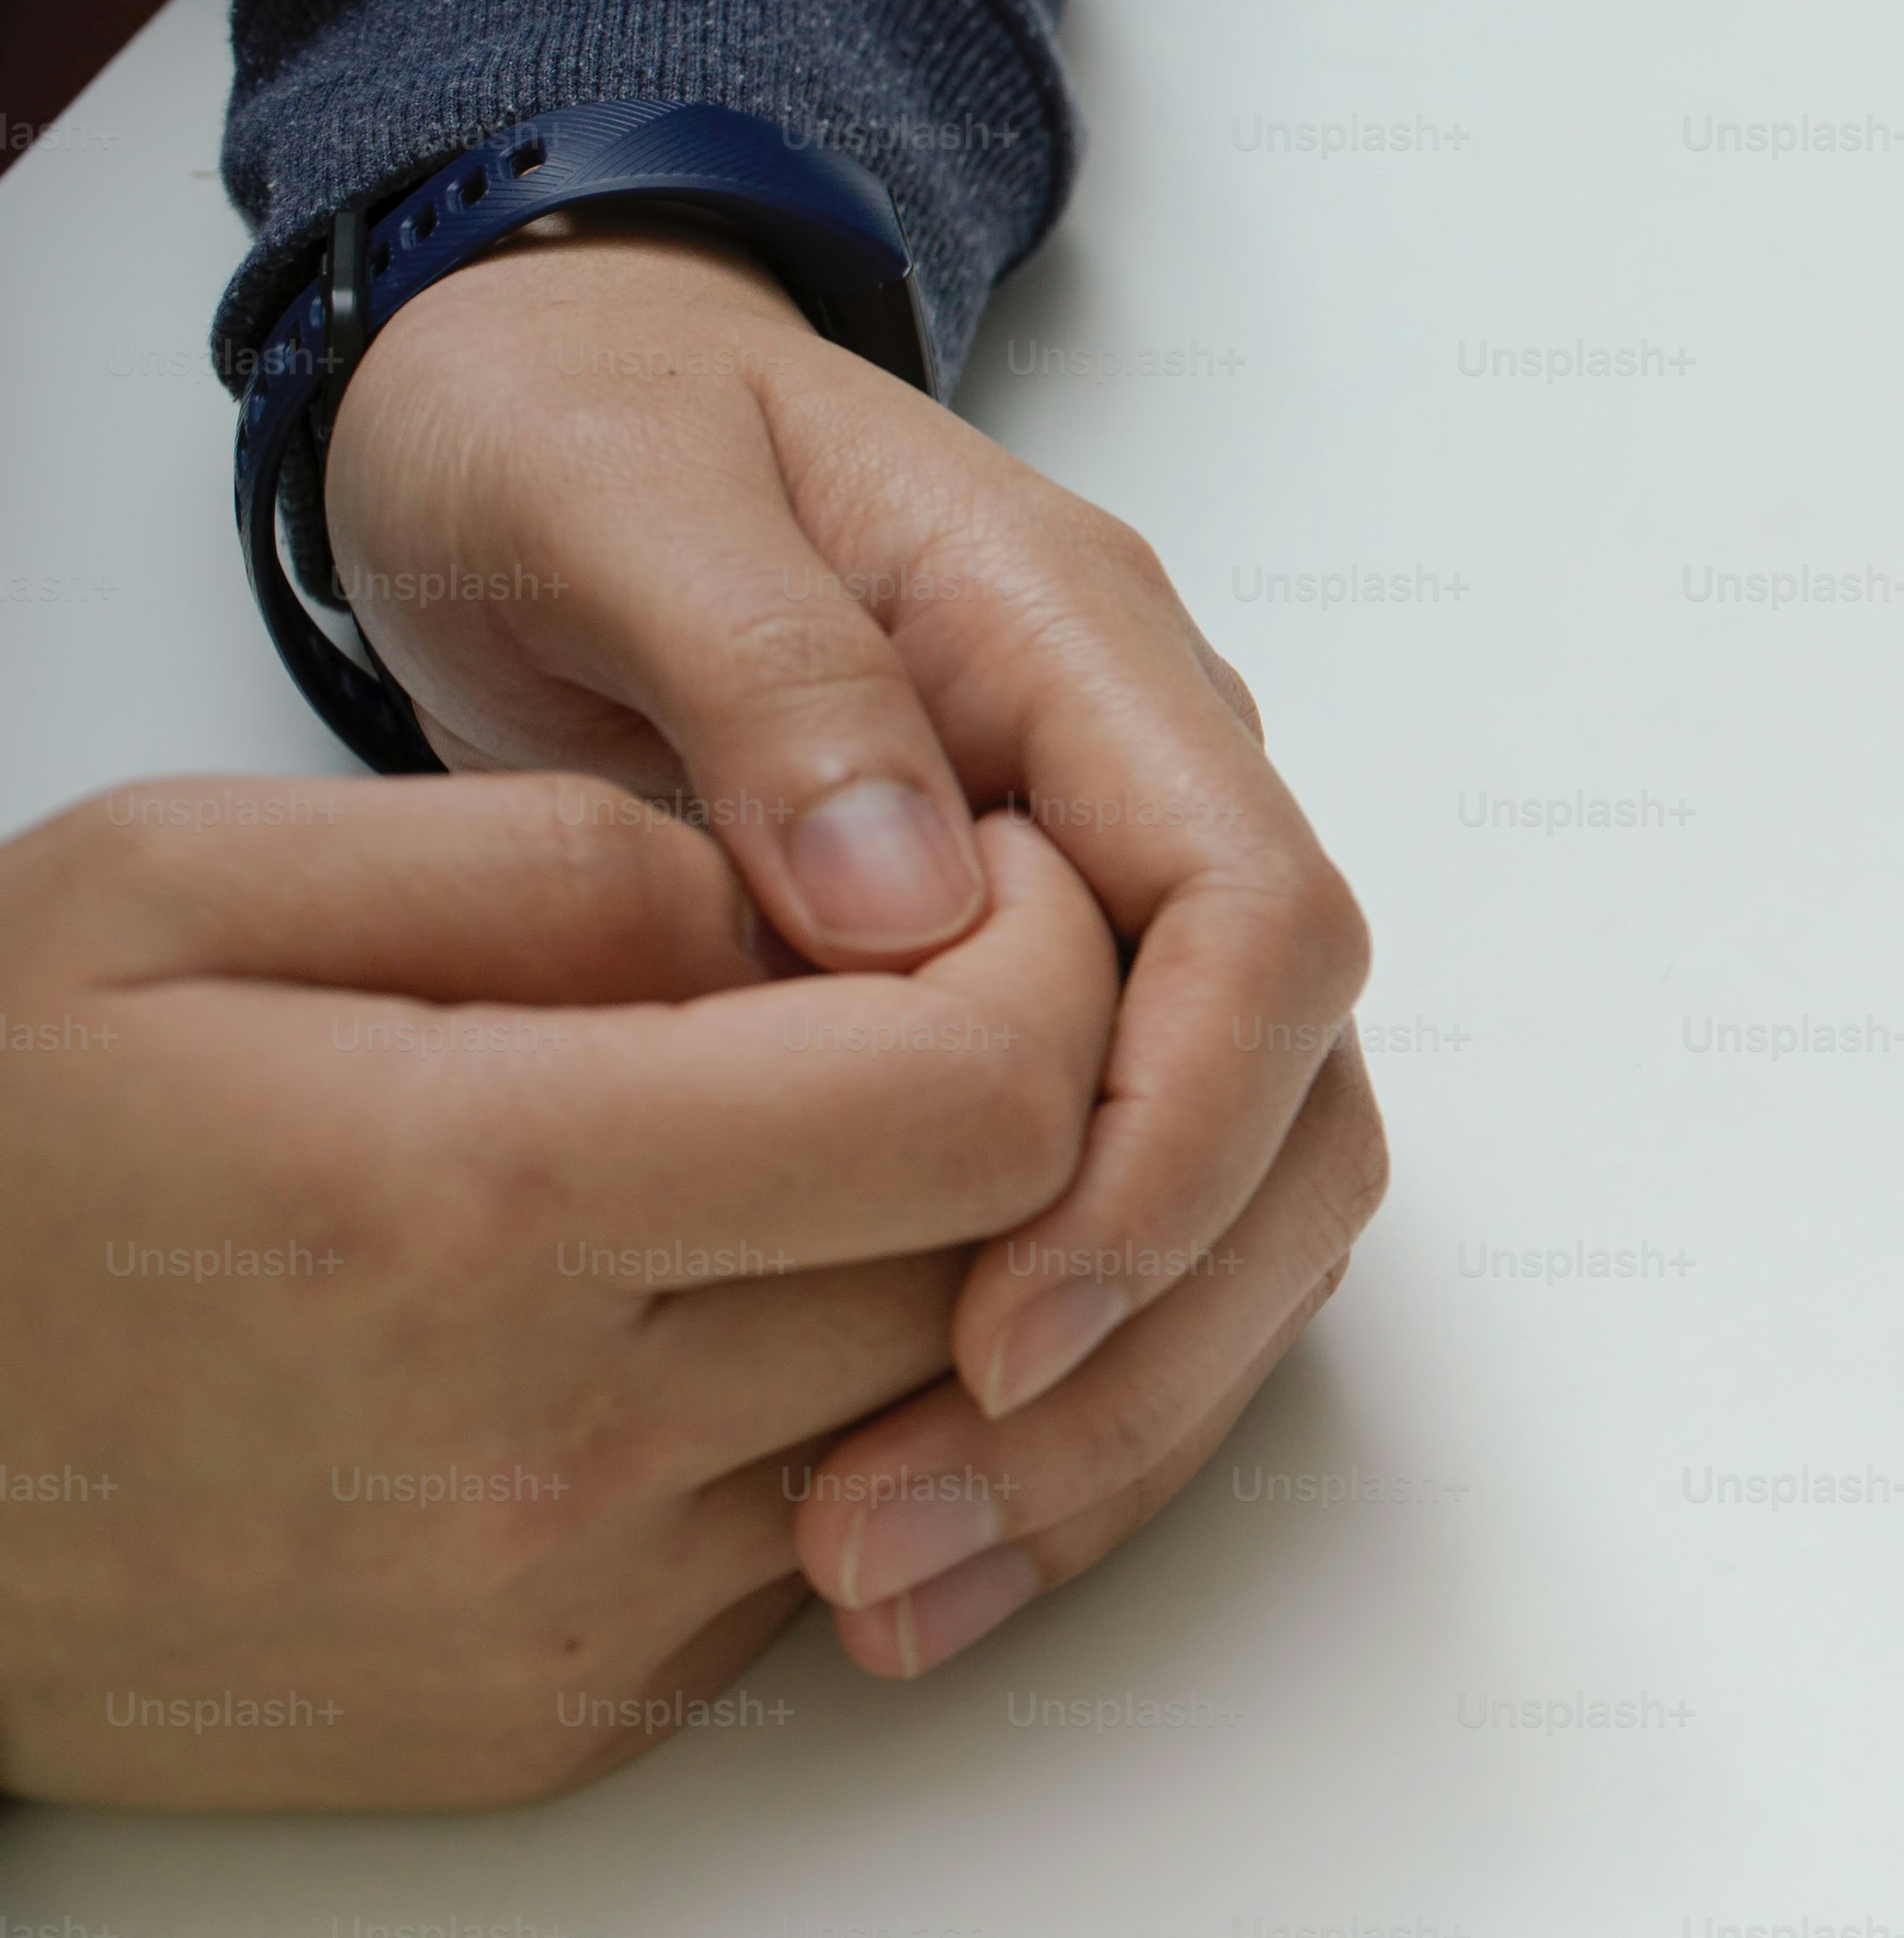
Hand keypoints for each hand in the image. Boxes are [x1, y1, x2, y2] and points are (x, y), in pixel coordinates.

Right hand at [0, 779, 1110, 1805]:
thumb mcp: (181, 888)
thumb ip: (548, 858)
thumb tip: (820, 900)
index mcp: (477, 1199)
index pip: (991, 1101)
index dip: (1050, 966)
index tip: (991, 888)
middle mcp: (552, 1443)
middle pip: (1005, 1258)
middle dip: (1011, 1096)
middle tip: (899, 998)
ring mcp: (567, 1612)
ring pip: (944, 1414)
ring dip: (923, 1267)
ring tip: (781, 1151)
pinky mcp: (561, 1717)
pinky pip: (823, 1547)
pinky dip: (820, 1422)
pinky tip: (688, 1316)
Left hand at [321, 220, 1387, 1668]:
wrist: (548, 415)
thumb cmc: (575, 429)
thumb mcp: (612, 490)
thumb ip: (766, 666)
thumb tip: (906, 895)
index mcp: (1080, 654)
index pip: (1255, 918)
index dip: (1174, 1135)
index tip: (1009, 1311)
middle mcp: (1142, 798)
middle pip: (1294, 1106)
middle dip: (1156, 1339)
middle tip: (925, 1504)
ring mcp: (1106, 917)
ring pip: (1243, 1207)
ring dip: (1115, 1411)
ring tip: (895, 1567)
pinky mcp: (1032, 1028)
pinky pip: (1121, 1238)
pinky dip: (1047, 1403)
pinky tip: (905, 1522)